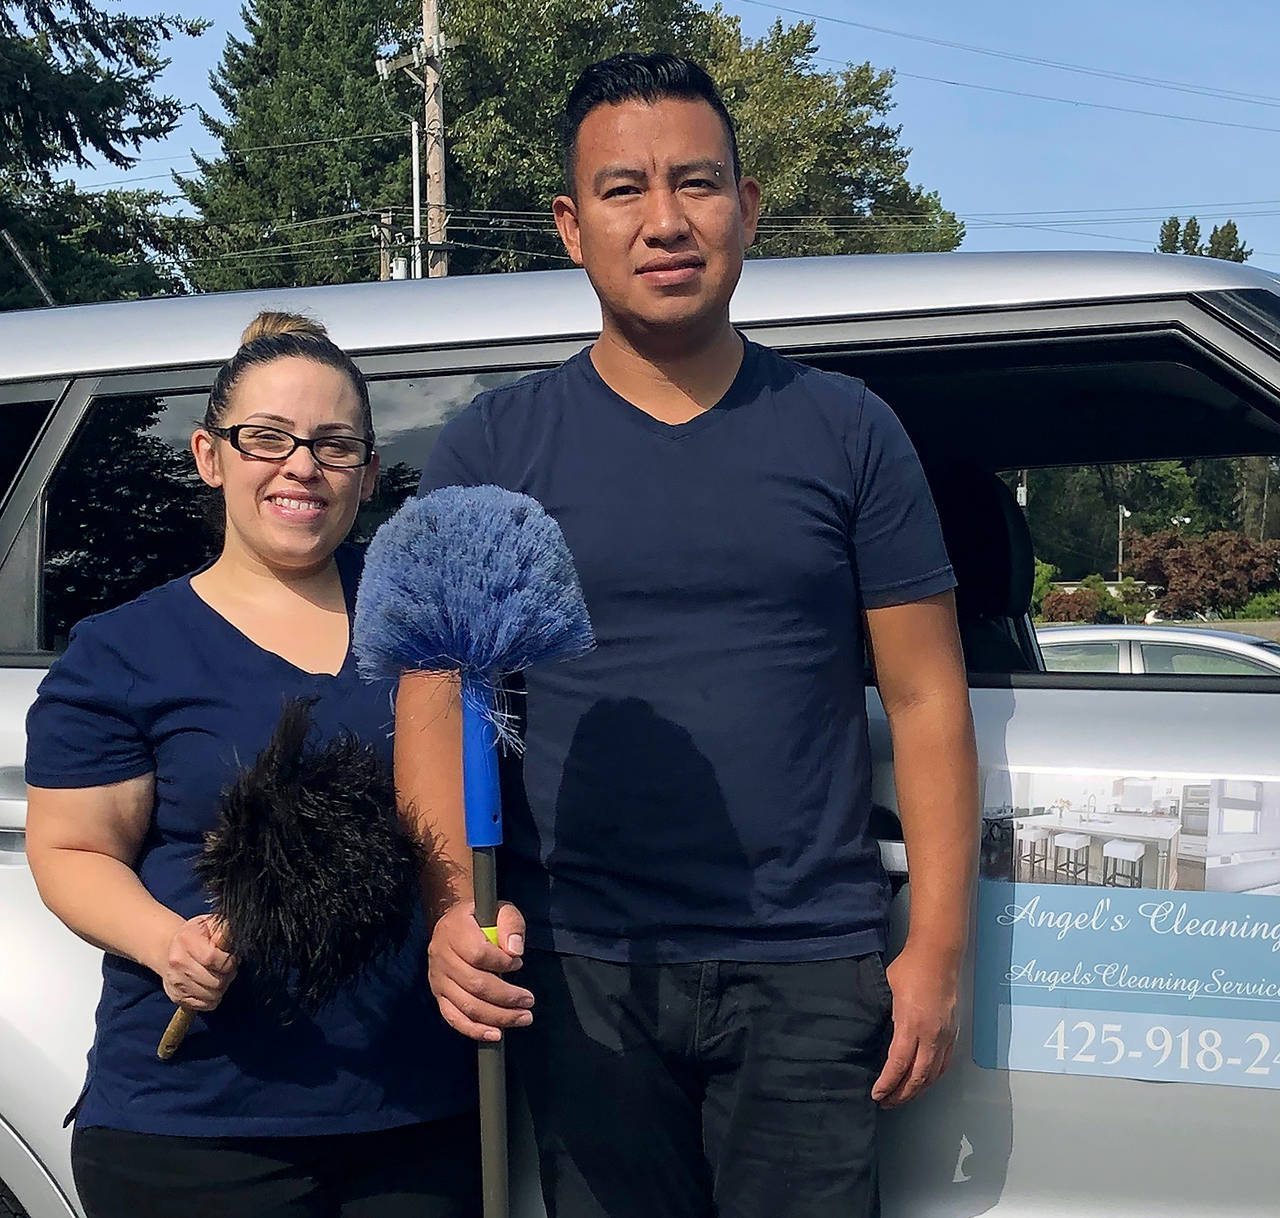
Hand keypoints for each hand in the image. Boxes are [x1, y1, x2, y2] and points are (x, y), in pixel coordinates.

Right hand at [160, 914, 237, 1011]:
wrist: (171, 948)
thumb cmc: (197, 936)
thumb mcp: (210, 925)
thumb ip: (223, 930)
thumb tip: (230, 940)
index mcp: (186, 940)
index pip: (211, 958)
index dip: (228, 962)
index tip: (232, 960)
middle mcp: (177, 962)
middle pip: (213, 981)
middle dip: (227, 976)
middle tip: (228, 969)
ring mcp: (175, 981)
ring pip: (210, 995)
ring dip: (221, 988)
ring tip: (220, 976)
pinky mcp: (176, 996)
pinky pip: (203, 1005)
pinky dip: (212, 999)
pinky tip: (211, 986)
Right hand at [428, 900, 532, 1041]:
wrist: (455, 924)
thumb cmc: (482, 918)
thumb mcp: (500, 909)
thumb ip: (511, 924)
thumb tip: (515, 951)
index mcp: (454, 930)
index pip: (478, 954)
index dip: (501, 963)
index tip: (518, 964)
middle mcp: (441, 955)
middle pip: (474, 984)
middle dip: (506, 997)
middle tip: (529, 1001)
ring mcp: (437, 978)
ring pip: (466, 1005)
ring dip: (497, 1016)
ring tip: (522, 1017)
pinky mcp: (439, 995)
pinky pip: (453, 1018)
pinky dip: (475, 1030)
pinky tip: (496, 1034)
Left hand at [871, 943, 959, 1107]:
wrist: (938, 955)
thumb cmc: (909, 968)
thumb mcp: (886, 991)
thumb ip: (884, 1016)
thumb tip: (875, 1033)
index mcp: (911, 1025)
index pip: (898, 1065)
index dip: (887, 1083)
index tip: (876, 1094)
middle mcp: (931, 1035)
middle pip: (918, 1077)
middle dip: (901, 1094)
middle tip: (886, 1102)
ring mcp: (945, 1036)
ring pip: (933, 1074)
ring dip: (917, 1090)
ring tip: (902, 1097)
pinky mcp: (953, 1033)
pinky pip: (944, 1064)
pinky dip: (932, 1078)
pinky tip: (923, 1082)